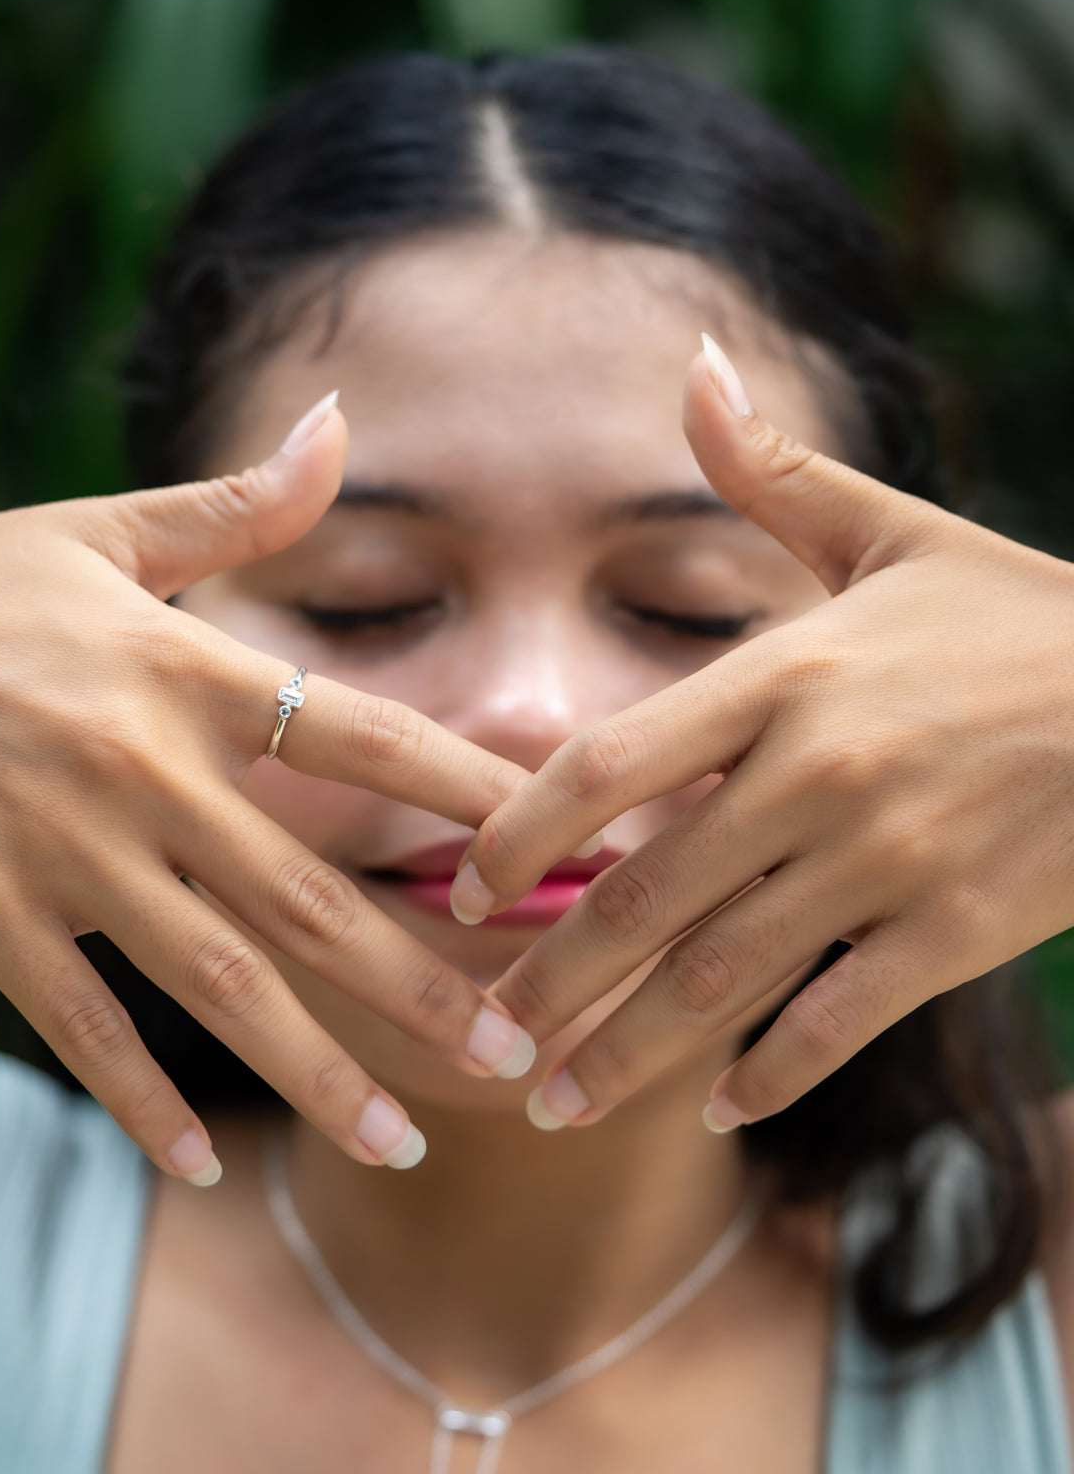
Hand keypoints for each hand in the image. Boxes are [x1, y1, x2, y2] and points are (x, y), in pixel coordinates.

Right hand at [0, 395, 534, 1180]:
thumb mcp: (104, 532)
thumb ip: (238, 505)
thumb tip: (341, 423)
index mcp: (188, 672)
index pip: (362, 737)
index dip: (465, 790)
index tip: (547, 848)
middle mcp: (146, 771)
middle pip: (310, 897)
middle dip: (419, 984)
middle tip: (512, 1051)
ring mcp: (68, 854)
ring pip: (218, 984)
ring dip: (316, 1073)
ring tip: (401, 1149)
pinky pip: (86, 1029)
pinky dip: (147, 1102)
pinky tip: (209, 1164)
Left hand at [453, 343, 1073, 1131]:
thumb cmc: (1014, 614)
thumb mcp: (892, 534)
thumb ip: (774, 472)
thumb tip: (696, 368)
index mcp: (784, 673)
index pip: (606, 764)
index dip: (517, 835)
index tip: (464, 889)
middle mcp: (817, 772)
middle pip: (643, 897)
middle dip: (551, 980)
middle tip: (484, 1034)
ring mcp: (888, 859)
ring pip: (722, 978)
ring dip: (629, 1052)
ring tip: (558, 1107)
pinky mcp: (956, 931)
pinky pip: (837, 1019)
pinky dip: (770, 1072)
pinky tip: (713, 1109)